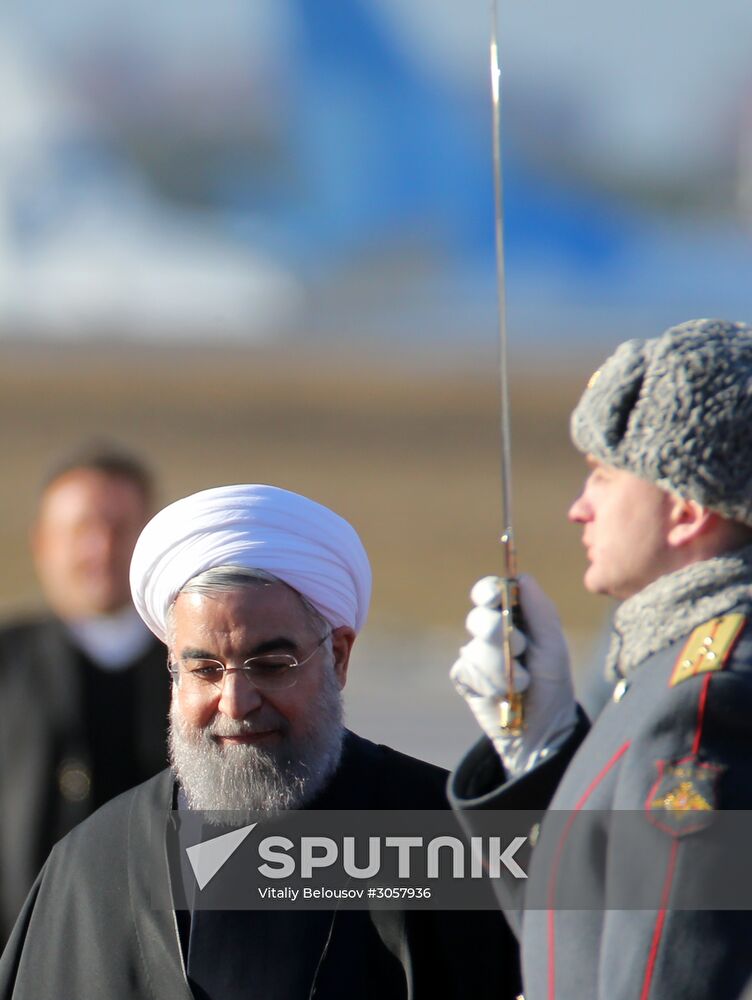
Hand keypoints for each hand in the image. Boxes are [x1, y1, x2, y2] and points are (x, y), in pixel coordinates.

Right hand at [451, 574, 576, 774]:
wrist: (543, 729)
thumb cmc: (552, 683)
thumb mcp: (553, 646)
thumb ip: (539, 611)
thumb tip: (522, 577)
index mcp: (512, 617)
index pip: (490, 593)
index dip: (488, 591)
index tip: (495, 596)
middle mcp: (490, 632)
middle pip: (479, 617)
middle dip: (499, 632)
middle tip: (520, 648)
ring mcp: (475, 654)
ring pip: (477, 647)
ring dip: (503, 667)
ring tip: (521, 684)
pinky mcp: (465, 677)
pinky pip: (470, 670)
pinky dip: (492, 683)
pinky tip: (504, 696)